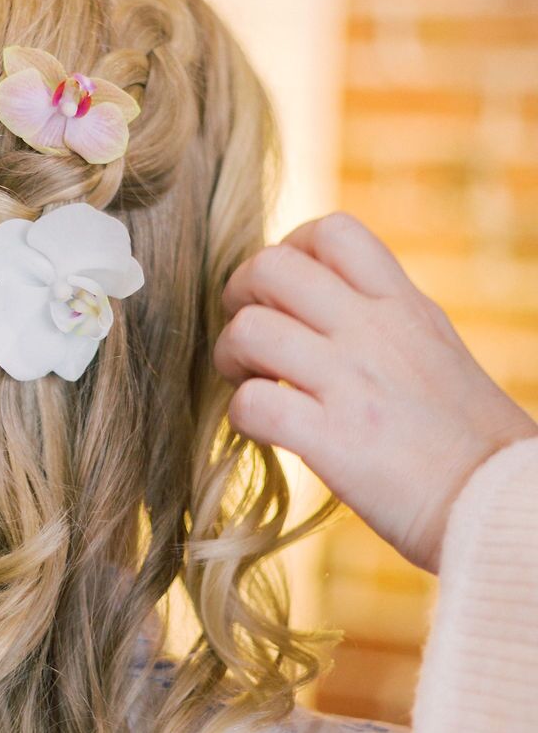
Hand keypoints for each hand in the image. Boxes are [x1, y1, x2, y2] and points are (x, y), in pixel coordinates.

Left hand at [212, 212, 537, 573]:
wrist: (500, 502)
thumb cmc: (470, 439)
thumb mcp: (436, 349)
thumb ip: (386, 320)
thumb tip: (333, 303)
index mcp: (404, 306)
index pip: (333, 231)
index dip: (289, 250)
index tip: (283, 291)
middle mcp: (375, 332)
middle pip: (272, 267)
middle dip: (240, 296)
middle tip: (247, 335)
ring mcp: (351, 382)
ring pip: (251, 329)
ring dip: (231, 355)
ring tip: (244, 381)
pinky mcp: (333, 439)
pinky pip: (253, 404)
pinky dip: (242, 416)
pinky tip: (262, 430)